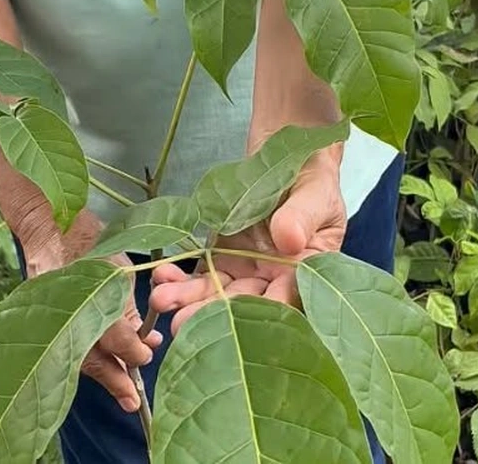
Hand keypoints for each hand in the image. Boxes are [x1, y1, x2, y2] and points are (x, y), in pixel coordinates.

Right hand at [18, 208, 161, 412]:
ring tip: (124, 394)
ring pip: (78, 357)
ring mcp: (52, 315)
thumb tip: (142, 344)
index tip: (148, 354)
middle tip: (133, 401)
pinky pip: (67, 349)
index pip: (114, 333)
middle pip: (92, 355)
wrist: (53, 229)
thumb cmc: (94, 244)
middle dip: (115, 378)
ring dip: (103, 377)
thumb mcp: (120, 271)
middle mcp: (68, 309)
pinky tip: (106, 373)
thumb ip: (129, 310)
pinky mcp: (44, 320)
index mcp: (91, 292)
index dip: (133, 349)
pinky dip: (87, 363)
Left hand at [148, 148, 345, 334]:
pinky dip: (178, 279)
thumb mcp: (315, 192)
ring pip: (217, 294)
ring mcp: (244, 270)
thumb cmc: (311, 177)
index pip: (288, 296)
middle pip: (245, 305)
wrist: (283, 156)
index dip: (266, 312)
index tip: (243, 320)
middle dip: (213, 315)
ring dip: (188, 300)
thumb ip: (303, 216)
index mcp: (306, 270)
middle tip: (182, 322)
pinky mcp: (219, 258)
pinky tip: (161, 276)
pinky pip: (199, 275)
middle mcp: (274, 278)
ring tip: (161, 300)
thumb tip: (290, 239)